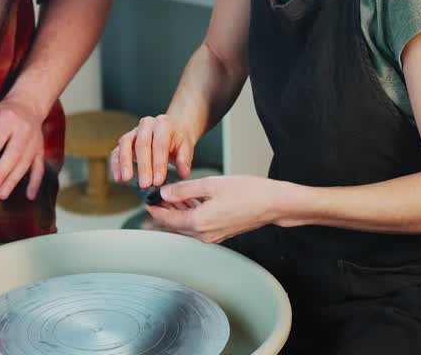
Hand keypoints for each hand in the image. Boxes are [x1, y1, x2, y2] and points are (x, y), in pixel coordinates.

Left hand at [0, 97, 45, 200]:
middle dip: (1, 174)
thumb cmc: (0, 115)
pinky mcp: (40, 150)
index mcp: (6, 120)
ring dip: (13, 180)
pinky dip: (36, 182)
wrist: (28, 105)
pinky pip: (39, 167)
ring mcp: (34, 141)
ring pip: (25, 163)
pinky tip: (29, 196)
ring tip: (1, 194)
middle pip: (13, 155)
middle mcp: (23, 130)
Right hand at [109, 114, 195, 188]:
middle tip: (145, 184)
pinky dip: (116, 164)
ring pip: (125, 143)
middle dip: (143, 166)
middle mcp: (146, 124)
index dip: (159, 164)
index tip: (158, 181)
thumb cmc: (178, 140)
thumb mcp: (186, 146)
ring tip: (126, 178)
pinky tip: (118, 178)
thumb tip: (183, 173)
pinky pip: (116, 151)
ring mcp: (133, 131)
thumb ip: (184, 159)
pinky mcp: (125, 140)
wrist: (171, 129)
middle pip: (142, 144)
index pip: (160, 144)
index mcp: (163, 124)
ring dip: (125, 163)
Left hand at [145, 176, 286, 243]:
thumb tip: (165, 192)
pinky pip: (198, 224)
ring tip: (171, 195)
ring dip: (178, 211)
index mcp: (198, 223)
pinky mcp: (221, 232)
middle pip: (175, 224)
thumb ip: (184, 190)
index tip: (147, 200)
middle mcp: (204, 234)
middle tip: (156, 196)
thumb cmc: (247, 192)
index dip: (155, 209)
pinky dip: (191, 213)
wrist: (273, 204)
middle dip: (164, 210)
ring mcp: (213, 236)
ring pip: (187, 224)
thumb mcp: (211, 185)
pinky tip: (190, 199)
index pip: (167, 219)